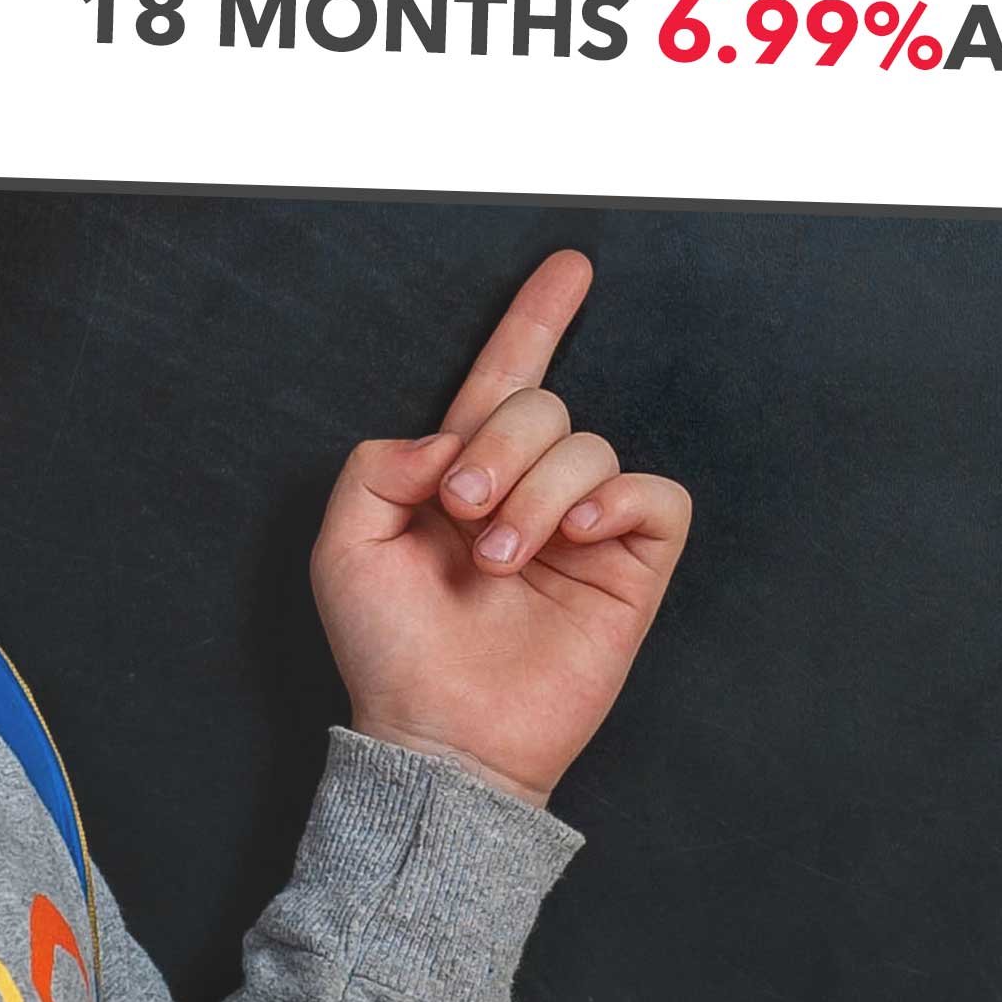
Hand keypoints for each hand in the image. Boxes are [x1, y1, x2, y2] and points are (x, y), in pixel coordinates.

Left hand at [310, 249, 689, 806]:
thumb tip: (452, 437)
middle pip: (542, 405)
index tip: (570, 266)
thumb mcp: (346, 544)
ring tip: (501, 560)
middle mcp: (528, 492)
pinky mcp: (631, 570)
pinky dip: (615, 500)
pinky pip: (655, 495)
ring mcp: (583, 531)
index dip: (536, 320)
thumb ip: (382, 463)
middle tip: (463, 512)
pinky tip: (575, 537)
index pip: (505, 380)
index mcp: (463, 475)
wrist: (438, 736)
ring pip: (591, 445)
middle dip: (499, 446)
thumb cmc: (389, 651)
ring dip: (538, 493)